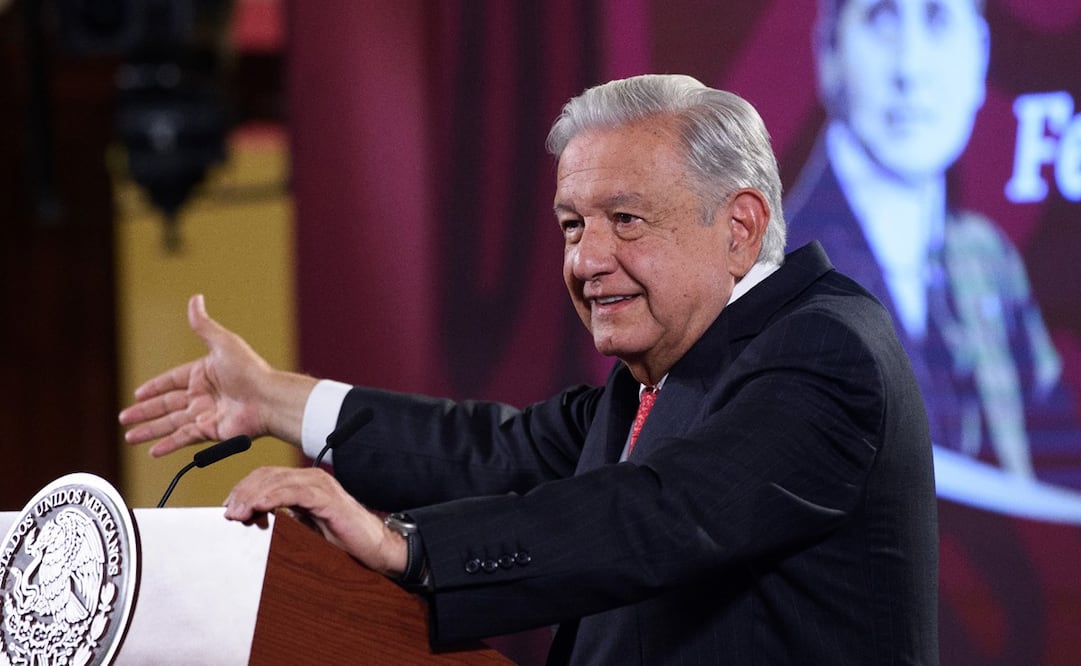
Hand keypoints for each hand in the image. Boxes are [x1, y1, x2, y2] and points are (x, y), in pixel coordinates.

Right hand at [118, 294, 314, 456]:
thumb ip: (203, 325)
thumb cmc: (250, 370)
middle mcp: (203, 395)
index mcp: (203, 374)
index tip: (138, 394)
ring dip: (149, 430)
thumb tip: (195, 299)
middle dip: (144, 412)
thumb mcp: (223, 343)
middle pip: (166, 405)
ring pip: (170, 423)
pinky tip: (153, 450)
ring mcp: (206, 414)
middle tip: (124, 418)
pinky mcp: (210, 431)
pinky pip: (183, 438)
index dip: (154, 388)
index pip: (171, 381)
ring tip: (129, 437)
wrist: (268, 399)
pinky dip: (168, 445)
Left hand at [223, 466, 406, 576]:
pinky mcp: (328, 498)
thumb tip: (250, 520)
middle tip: (229, 513)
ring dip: (252, 496)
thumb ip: (282, 519)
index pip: (265, 477)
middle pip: (267, 476)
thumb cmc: (342, 541)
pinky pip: (294, 492)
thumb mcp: (304, 529)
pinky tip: (259, 507)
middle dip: (243, 492)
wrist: (374, 549)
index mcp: (304, 484)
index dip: (243, 489)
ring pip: (277, 481)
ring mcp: (320, 486)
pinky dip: (273, 498)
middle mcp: (311, 479)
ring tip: (238, 513)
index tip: (228, 508)